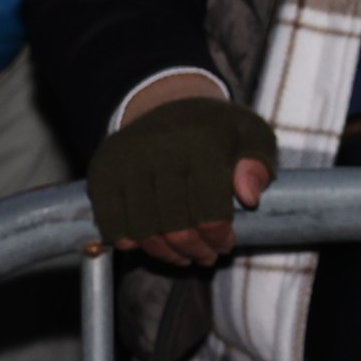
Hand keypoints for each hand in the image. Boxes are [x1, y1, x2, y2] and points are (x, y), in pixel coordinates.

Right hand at [91, 81, 277, 263]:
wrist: (168, 104)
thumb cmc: (216, 130)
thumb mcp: (251, 137)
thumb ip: (259, 165)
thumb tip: (248, 196)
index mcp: (203, 143)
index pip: (210, 212)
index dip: (219, 238)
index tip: (226, 244)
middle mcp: (161, 150)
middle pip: (175, 228)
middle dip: (195, 251)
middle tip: (206, 256)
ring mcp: (126, 161)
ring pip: (143, 232)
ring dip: (165, 253)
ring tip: (183, 255)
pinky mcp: (102, 172)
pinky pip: (112, 224)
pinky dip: (130, 242)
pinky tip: (150, 242)